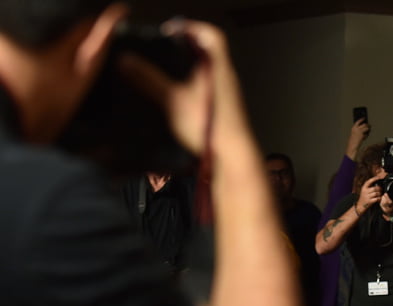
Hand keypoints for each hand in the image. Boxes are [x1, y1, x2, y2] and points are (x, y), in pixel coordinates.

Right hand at [118, 20, 246, 155]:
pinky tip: (176, 96)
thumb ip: (149, 78)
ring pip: (207, 72)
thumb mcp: (172, 99)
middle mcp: (226, 77)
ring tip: (165, 72)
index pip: (211, 35)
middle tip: (162, 51)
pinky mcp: (225, 109)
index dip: (191, 28)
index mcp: (218, 67)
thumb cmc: (209, 126)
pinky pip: (207, 89)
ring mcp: (227, 94)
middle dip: (184, 49)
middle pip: (207, 52)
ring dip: (188, 69)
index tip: (170, 32)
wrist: (232, 156)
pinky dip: (192, 86)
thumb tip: (126, 61)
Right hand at [346, 117, 369, 159]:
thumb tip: (363, 127)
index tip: (364, 118)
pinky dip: (367, 135)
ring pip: (366, 128)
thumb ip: (358, 130)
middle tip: (369, 125)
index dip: (361, 119)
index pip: (358, 121)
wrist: (352, 146)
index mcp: (353, 128)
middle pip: (364, 124)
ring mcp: (360, 132)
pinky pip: (367, 134)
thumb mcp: (354, 133)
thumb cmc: (353, 140)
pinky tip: (366, 136)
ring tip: (369, 129)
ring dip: (368, 128)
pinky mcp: (363, 135)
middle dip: (367, 125)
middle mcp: (356, 129)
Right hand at [355, 176, 382, 214]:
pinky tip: (379, 198)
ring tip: (380, 194)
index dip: (374, 179)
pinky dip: (379, 198)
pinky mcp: (369, 201)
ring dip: (380, 194)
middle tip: (381, 190)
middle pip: (375, 188)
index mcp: (364, 188)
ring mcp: (367, 196)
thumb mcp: (364, 191)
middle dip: (379, 189)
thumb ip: (369, 187)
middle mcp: (365, 191)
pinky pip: (377, 198)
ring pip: (376, 193)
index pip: (369, 181)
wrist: (360, 205)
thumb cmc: (364, 197)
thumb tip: (377, 183)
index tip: (378, 177)